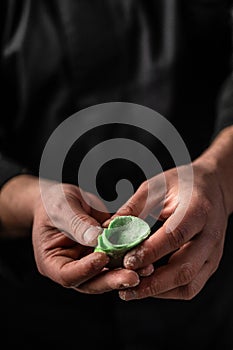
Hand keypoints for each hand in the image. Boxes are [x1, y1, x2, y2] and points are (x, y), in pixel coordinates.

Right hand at [0, 175, 139, 292]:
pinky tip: (147, 253)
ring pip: (109, 274)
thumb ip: (77, 224)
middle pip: (92, 282)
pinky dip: (132, 257)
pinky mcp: (105, 253)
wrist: (64, 198)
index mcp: (53, 262)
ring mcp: (90, 262)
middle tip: (132, 276)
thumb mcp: (61, 210)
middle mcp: (73, 267)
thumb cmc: (54, 203)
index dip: (85, 270)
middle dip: (113, 279)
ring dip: (127, 272)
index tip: (101, 258)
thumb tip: (96, 238)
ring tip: (146, 268)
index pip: (67, 275)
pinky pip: (118, 258)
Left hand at [110, 160, 228, 300]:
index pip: (175, 235)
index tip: (127, 260)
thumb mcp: (157, 186)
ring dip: (159, 291)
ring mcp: (213, 253)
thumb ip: (134, 208)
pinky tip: (148, 287)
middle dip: (153, 282)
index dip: (151, 251)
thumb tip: (109, 229)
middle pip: (184, 267)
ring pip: (188, 284)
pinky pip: (191, 287)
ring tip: (132, 291)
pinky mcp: (210, 264)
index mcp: (198, 210)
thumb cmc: (183, 184)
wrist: (213, 188)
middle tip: (125, 285)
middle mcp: (210, 235)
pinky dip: (168, 292)